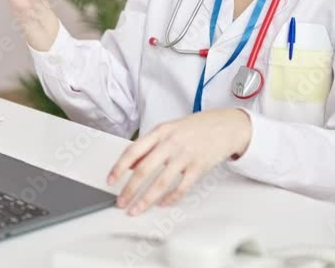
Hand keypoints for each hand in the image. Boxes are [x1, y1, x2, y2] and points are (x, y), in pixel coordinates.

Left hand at [107, 109, 251, 215]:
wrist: (225, 125)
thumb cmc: (195, 128)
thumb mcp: (168, 129)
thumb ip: (149, 145)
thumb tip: (130, 165)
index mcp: (160, 132)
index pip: (133, 151)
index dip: (119, 167)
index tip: (110, 180)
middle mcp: (170, 143)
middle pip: (144, 170)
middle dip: (129, 189)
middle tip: (121, 202)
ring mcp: (185, 155)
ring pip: (161, 182)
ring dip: (146, 199)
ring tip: (136, 209)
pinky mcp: (199, 166)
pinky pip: (182, 187)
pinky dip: (170, 198)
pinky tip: (162, 204)